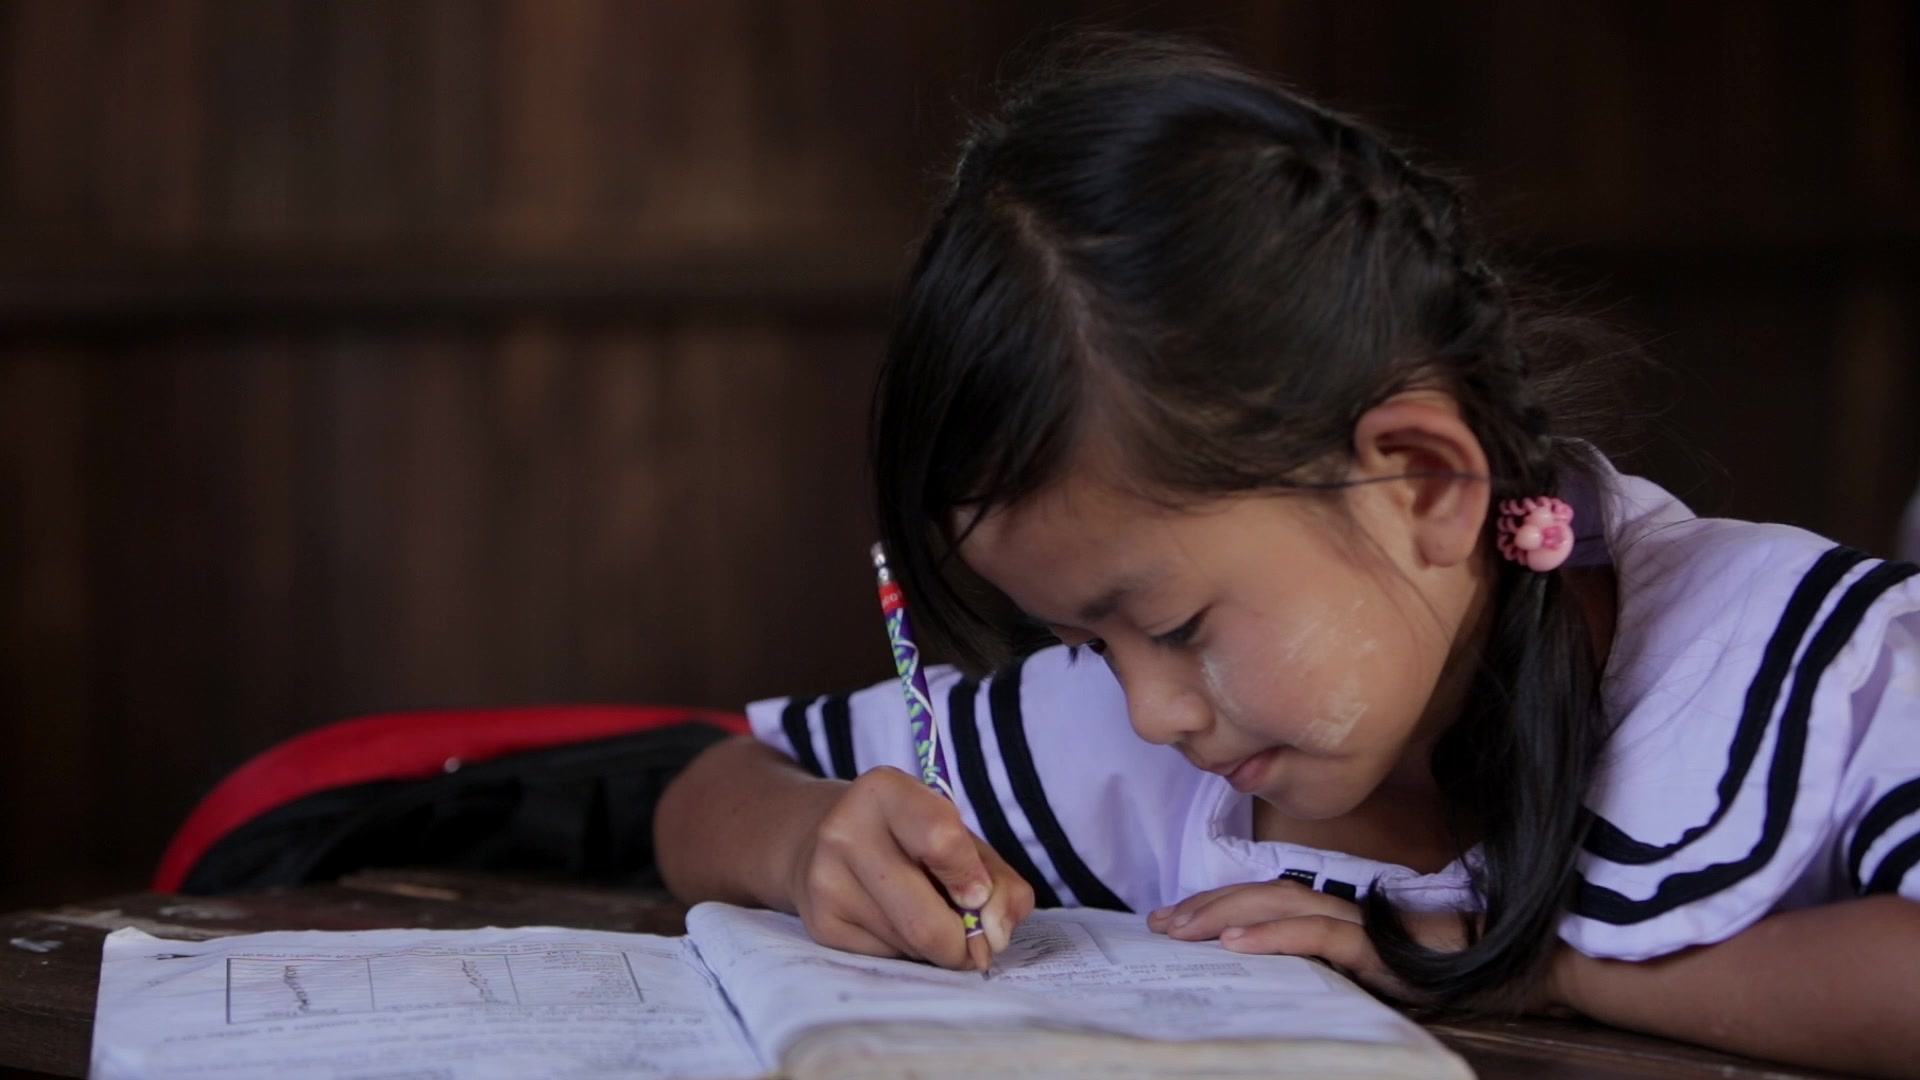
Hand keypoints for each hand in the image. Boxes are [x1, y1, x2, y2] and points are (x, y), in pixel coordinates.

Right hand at [786, 766, 1034, 971]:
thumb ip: (999, 881)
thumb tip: (996, 935)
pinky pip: (887, 958)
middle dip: (963, 942)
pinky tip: (897, 924)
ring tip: (928, 915)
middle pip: (925, 921)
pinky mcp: (820, 924)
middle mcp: (845, 832)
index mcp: (885, 791)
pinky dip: (909, 952)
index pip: (941, 840)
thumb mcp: (962, 839)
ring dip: (937, 946)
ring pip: (910, 945)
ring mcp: (826, 882)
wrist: (821, 842)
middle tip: (974, 937)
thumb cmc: (911, 839)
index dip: (971, 878)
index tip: (979, 894)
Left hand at [1146, 878, 1469, 1002]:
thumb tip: (1266, 970)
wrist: (1506, 972)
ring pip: (1282, 904)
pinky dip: (1274, 934)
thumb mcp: (1364, 972)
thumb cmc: (1436, 972)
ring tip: (1183, 929)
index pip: (1264, 897)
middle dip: (1206, 906)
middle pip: (1262, 892)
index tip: (1172, 918)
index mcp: (1335, 914)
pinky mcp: (1377, 948)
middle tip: (1160, 923)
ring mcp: (1360, 925)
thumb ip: (1324, 962)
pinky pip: (1319, 936)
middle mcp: (1342, 910)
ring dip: (1226, 913)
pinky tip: (1238, 943)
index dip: (1217, 903)